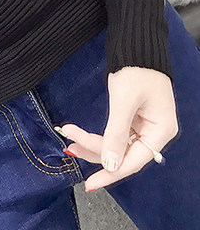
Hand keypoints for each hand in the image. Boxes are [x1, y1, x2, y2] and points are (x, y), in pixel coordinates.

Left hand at [57, 66, 176, 191]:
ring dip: (93, 144)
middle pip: (123, 154)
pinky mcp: (134, 118)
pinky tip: (80, 135)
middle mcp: (155, 132)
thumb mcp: (124, 101)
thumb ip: (116, 134)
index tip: (90, 183)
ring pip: (117, 145)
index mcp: (160, 131)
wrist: (136, 46)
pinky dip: (98, 135)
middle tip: (70, 148)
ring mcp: (144, 125)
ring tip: (70, 141)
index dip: (111, 173)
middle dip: (96, 153)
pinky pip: (116, 134)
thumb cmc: (135, 70)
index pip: (134, 161)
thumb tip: (110, 164)